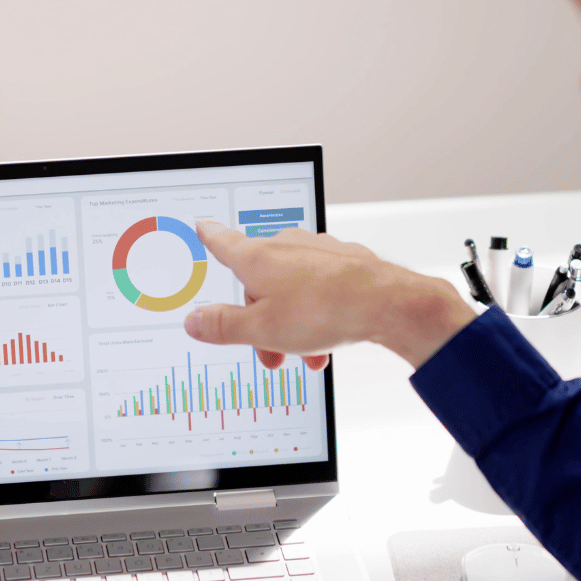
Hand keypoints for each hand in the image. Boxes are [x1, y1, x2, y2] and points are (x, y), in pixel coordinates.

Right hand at [182, 222, 475, 368]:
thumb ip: (224, 325)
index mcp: (257, 258)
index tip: (203, 227)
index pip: (223, 243)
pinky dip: (318, 314)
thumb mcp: (262, 329)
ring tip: (306, 353)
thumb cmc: (324, 310)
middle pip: (259, 282)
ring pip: (292, 290)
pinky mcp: (343, 261)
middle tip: (271, 353)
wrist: (386, 304)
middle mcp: (285, 246)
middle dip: (261, 320)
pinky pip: (320, 289)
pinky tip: (329, 337)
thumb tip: (194, 321)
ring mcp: (316, 251)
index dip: (210, 237)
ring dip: (292, 324)